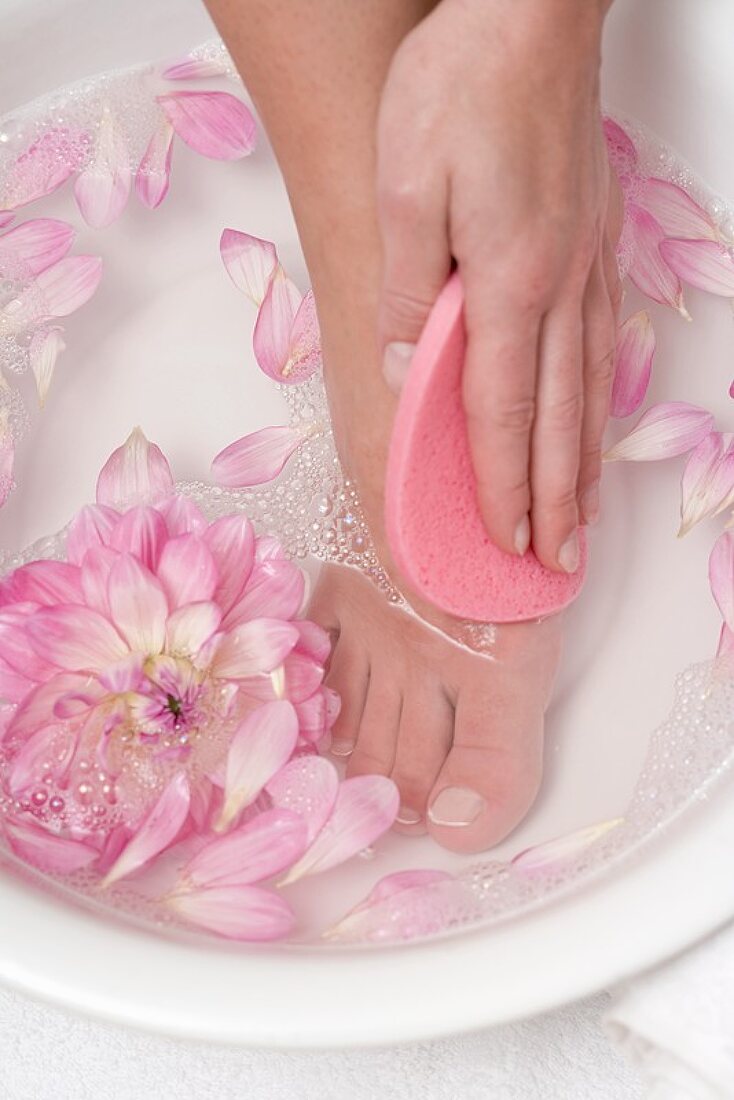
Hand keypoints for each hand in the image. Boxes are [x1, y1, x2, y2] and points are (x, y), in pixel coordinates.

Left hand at [376, 0, 621, 572]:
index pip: (501, 412)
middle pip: (557, 419)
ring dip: (585, 464)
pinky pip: (602, 342)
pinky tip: (596, 420)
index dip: (501, 487)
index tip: (505, 543)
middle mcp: (558, 286)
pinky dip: (600, 400)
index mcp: (508, 282)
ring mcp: (586, 265)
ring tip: (585, 519)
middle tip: (559, 564)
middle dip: (555, 502)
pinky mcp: (595, 241)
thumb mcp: (406, 182)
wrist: (530, 13)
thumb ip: (408, 284)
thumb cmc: (462, 85)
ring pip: (588, 388)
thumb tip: (402, 365)